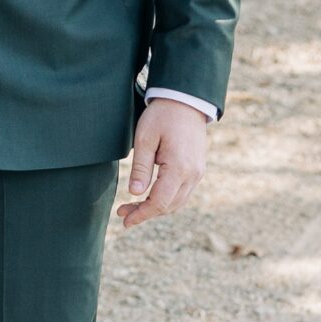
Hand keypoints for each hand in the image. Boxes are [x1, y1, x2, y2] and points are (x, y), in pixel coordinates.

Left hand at [120, 98, 208, 228]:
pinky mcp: (197, 169)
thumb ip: (141, 168)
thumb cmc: (162, 116)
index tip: (125, 221)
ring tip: (133, 206)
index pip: (160, 202)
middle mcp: (193, 174)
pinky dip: (166, 199)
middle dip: (145, 213)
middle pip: (169, 206)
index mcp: (179, 168)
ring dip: (156, 208)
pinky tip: (150, 196)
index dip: (142, 214)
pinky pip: (182, 193)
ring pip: (177, 202)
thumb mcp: (145, 138)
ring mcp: (197, 173)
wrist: (186, 100)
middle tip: (123, 212)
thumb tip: (135, 194)